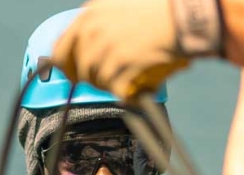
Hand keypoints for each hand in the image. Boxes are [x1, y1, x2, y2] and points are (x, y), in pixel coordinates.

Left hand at [52, 0, 190, 102]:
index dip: (65, 66)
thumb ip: (100, 20)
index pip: (61, 48)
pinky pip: (115, 91)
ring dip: (110, 87)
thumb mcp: (120, 3)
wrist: (183, 16)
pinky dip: (126, 96)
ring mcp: (106, 49)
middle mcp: (92, 31)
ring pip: (97, 81)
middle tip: (104, 83)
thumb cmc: (159, 9)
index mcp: (89, 15)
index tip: (72, 75)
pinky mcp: (121, 66)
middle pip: (78, 69)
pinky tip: (136, 93)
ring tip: (126, 82)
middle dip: (89, 80)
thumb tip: (88, 43)